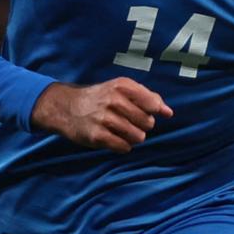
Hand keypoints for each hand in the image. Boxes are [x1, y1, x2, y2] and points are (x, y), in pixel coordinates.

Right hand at [30, 78, 171, 152]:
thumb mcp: (121, 88)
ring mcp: (104, 119)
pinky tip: (113, 138)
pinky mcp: (97, 136)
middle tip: (128, 121)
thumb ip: (147, 97)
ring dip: (132, 137)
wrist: (65, 107)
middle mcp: (113, 100)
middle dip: (142, 125)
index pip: (152, 103)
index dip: (154, 111)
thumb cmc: (99, 97)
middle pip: (147, 123)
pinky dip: (122, 146)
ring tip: (120, 130)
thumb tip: (168, 112)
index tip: (150, 113)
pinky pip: (124, 147)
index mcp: (121, 86)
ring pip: (138, 137)